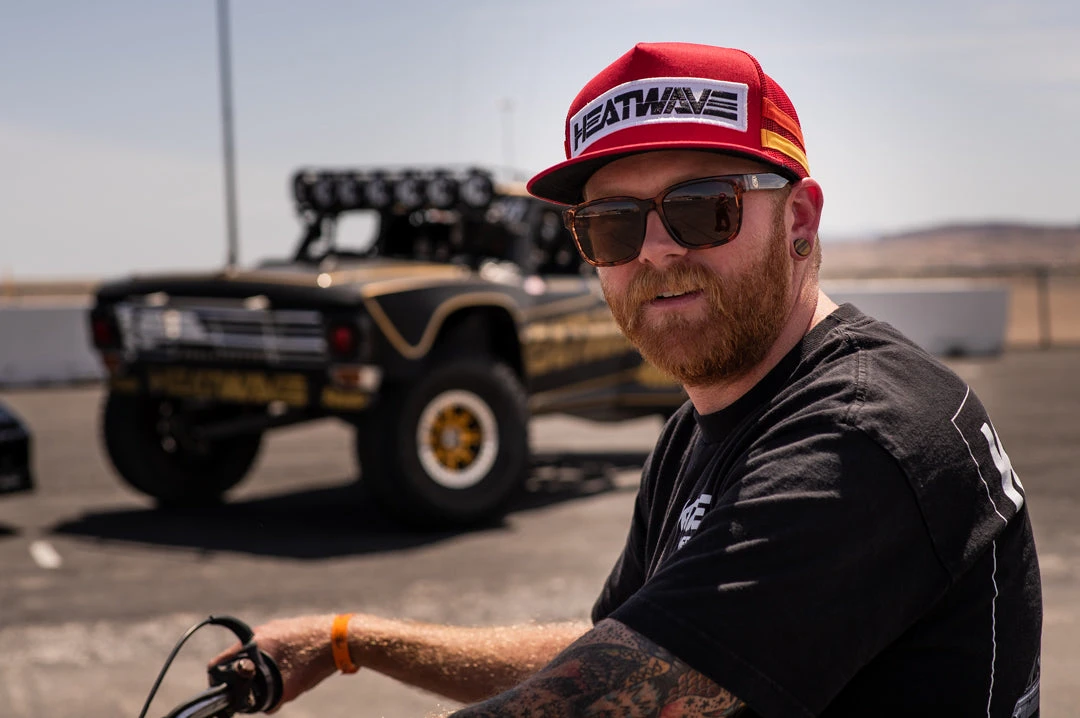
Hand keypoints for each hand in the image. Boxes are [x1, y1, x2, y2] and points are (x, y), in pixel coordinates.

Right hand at [208, 614, 339, 711]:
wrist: (342, 637)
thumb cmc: (313, 660)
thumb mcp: (288, 688)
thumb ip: (270, 700)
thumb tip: (263, 708)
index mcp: (253, 642)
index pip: (219, 662)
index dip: (218, 682)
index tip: (226, 694)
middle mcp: (261, 631)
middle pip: (239, 660)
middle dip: (246, 678)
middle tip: (257, 690)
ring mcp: (277, 627)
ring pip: (259, 654)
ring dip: (264, 669)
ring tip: (282, 679)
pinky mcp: (290, 629)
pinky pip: (275, 648)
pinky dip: (278, 660)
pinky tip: (294, 668)